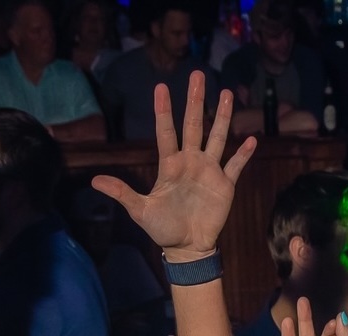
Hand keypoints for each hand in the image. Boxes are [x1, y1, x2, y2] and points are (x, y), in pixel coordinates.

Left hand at [92, 71, 255, 260]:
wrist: (187, 247)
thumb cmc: (163, 228)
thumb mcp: (139, 210)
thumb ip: (122, 192)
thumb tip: (95, 181)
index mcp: (170, 164)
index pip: (166, 131)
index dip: (163, 111)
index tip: (161, 87)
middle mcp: (190, 161)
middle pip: (194, 125)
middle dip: (195, 101)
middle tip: (197, 75)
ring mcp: (209, 171)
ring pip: (217, 137)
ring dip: (222, 117)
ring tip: (226, 93)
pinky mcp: (225, 185)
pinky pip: (235, 166)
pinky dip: (244, 154)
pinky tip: (252, 139)